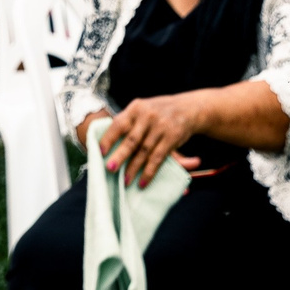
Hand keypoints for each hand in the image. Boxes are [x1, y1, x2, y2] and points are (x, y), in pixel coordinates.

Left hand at [87, 95, 211, 187]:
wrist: (189, 108)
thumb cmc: (158, 112)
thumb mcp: (143, 110)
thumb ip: (128, 122)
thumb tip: (104, 141)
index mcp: (135, 108)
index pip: (118, 124)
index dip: (108, 138)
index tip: (100, 152)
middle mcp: (147, 116)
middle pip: (131, 140)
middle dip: (120, 156)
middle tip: (110, 169)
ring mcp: (161, 127)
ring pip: (144, 151)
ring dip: (134, 168)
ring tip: (125, 181)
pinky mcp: (173, 137)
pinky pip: (158, 157)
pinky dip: (150, 171)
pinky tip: (143, 181)